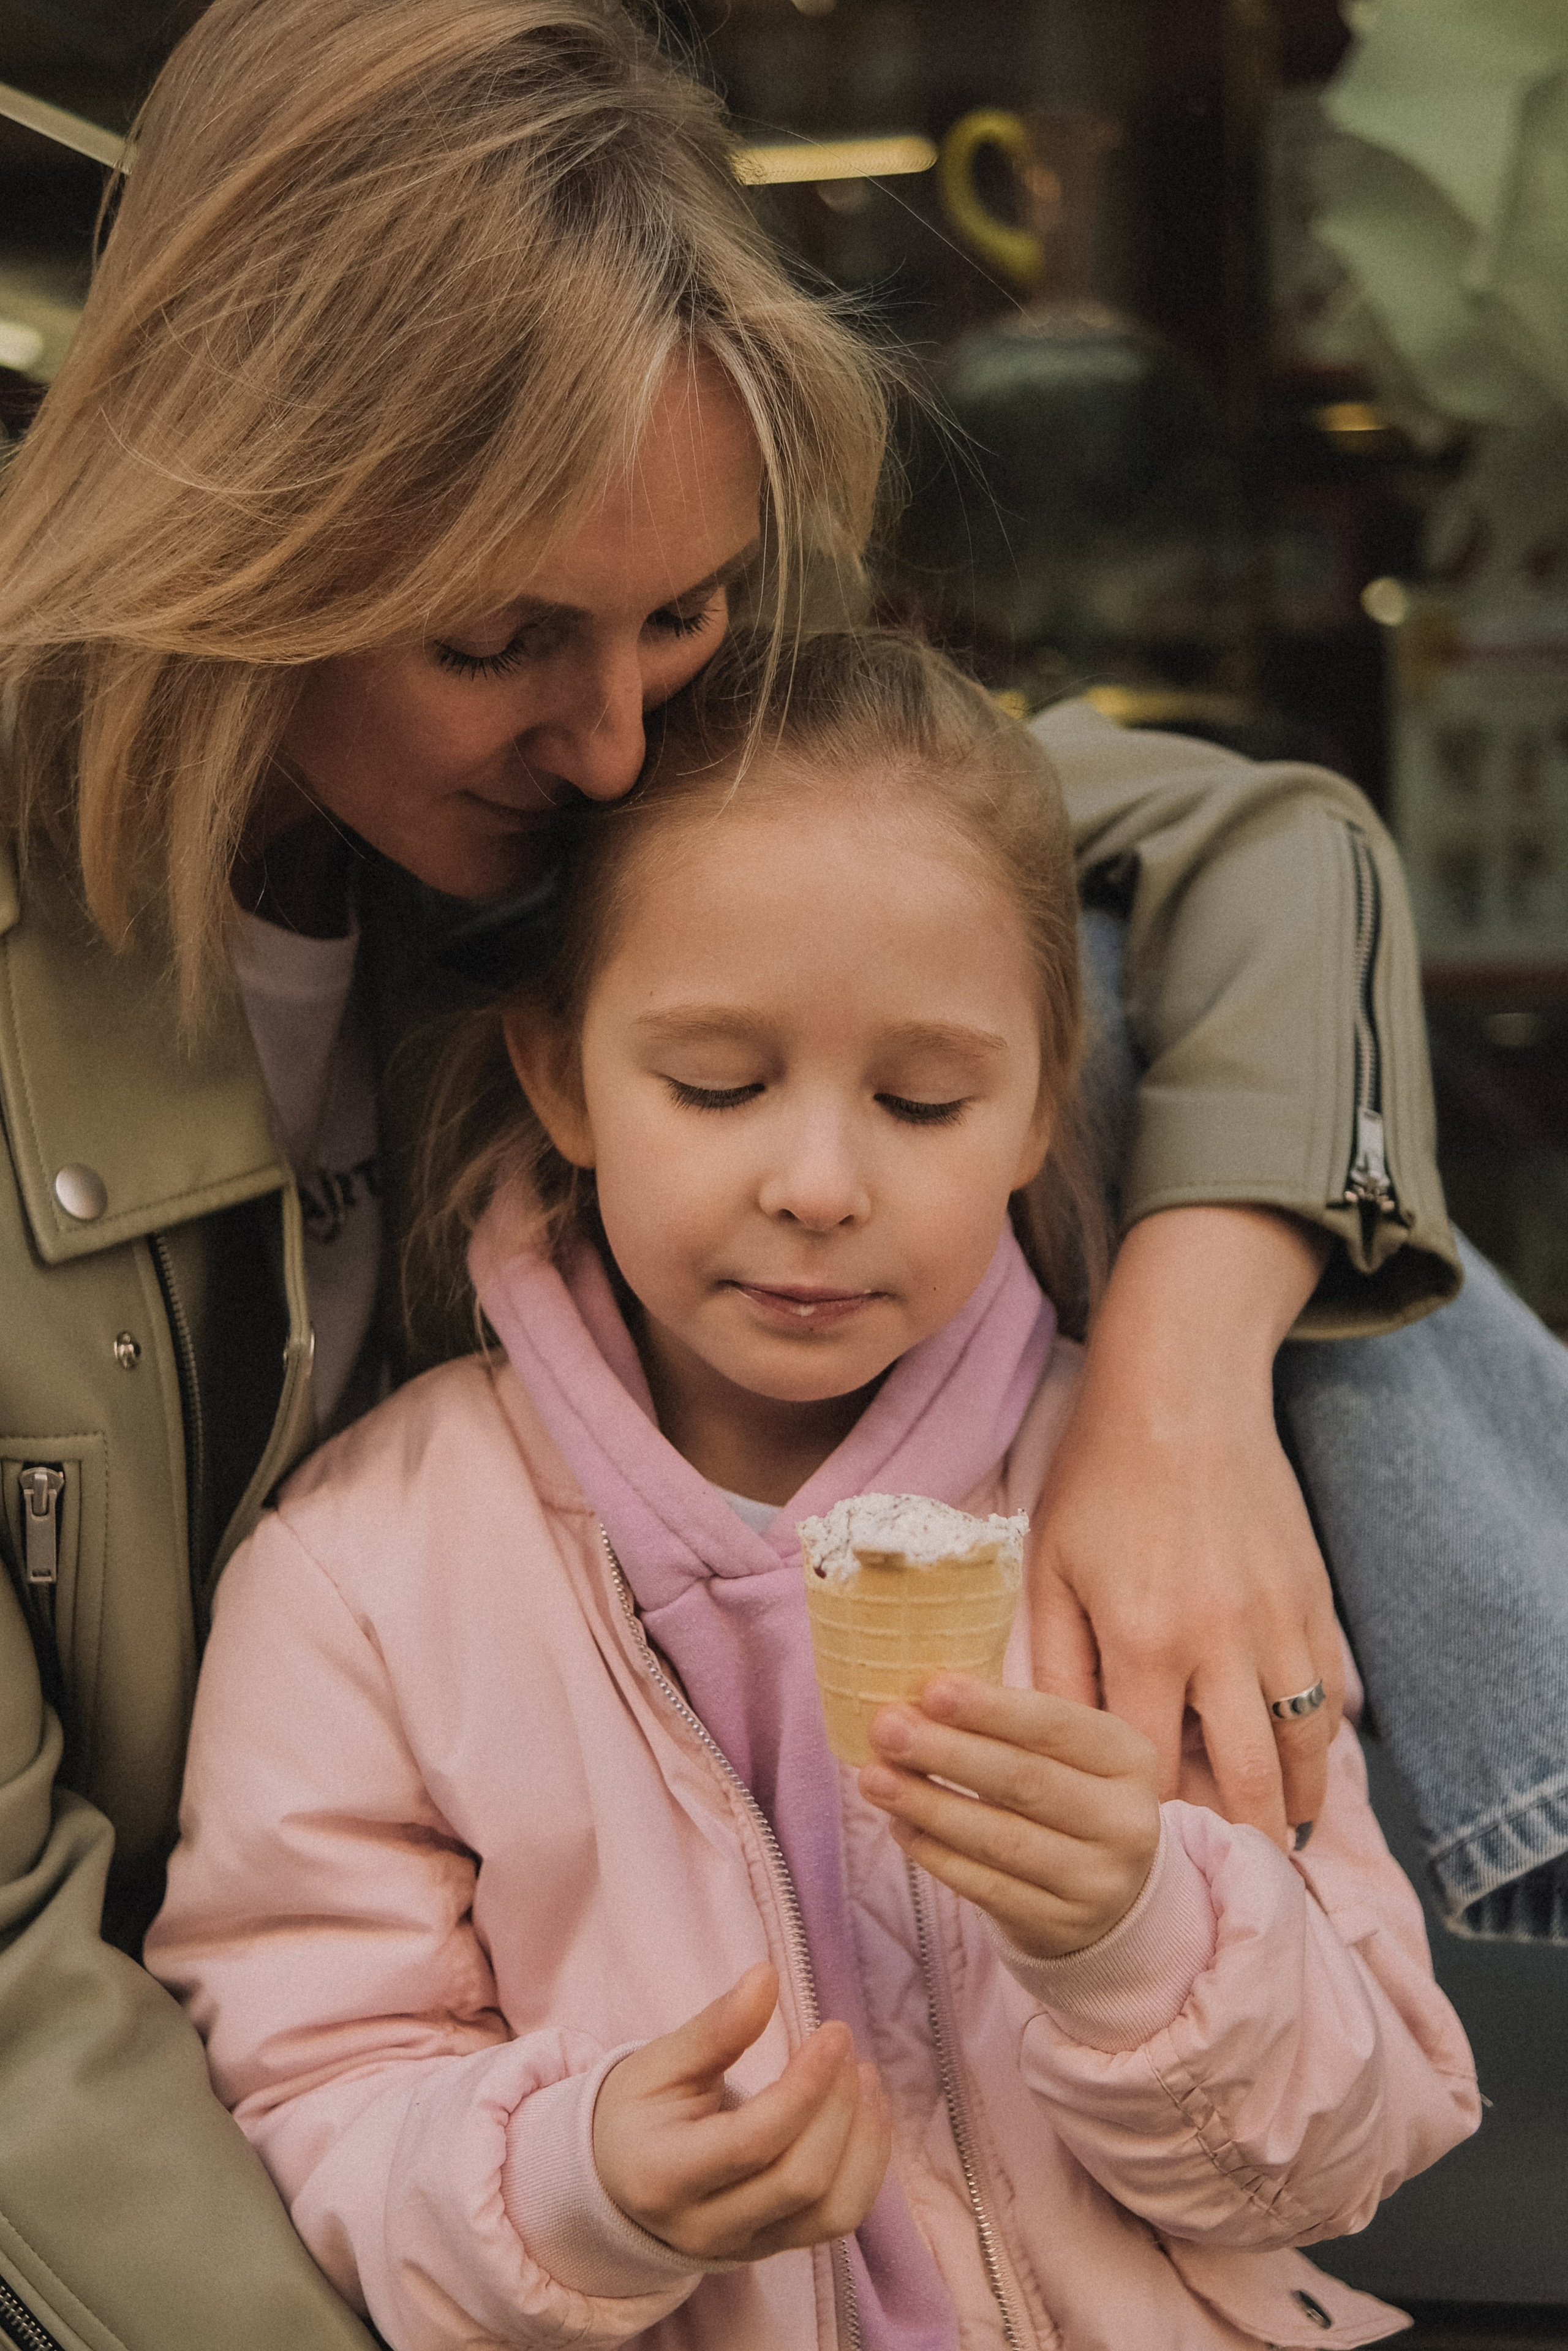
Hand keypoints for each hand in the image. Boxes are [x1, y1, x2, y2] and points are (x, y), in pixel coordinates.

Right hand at [592, 1963, 889, 2263]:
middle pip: (800, 2180)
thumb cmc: (638, 2111)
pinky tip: (865, 2113)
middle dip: (838, 2107)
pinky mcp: (774, 2250)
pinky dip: (866, 2166)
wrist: (618, 2179)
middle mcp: (705, 2228)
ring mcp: (744, 2249)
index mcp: (664, 2176)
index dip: (805, 2086)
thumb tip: (766, 1977)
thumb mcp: (659, 2063)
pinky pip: (838, 2220)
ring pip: (832, 2212)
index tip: (832, 2032)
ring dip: (864, 2140)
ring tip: (863, 2077)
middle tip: (843, 2045)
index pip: (753, 2142)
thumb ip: (715, 2028)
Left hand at [859, 1675, 1160, 1960]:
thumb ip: (1007, 1721)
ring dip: (928, 1805)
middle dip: (947, 1752)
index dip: (991, 1708)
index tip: (930, 1689)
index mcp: (1129, 1758)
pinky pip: (985, 1887)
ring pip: (1000, 1840)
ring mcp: (1097, 1881)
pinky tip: (900, 1826)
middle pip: (1025, 1781)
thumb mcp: (1064, 1751)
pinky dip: (936, 1854)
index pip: (1055, 1725)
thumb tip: (917, 1695)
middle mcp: (1126, 1821)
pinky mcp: (1060, 1925)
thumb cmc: (1067, 1793)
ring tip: (874, 1778)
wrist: (1109, 1893)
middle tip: (885, 1728)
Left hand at [1033, 1207, 1342, 1849]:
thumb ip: (1053, 1663)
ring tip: (1269, 1837)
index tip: (1135, 1855)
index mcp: (1144, 1638)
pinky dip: (1320, 1742)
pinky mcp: (1313, 1596)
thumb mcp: (1049, 1566)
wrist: (1182, 1391)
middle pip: (1246, 1781)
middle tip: (1222, 1878)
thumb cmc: (1098, 1476)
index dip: (1145, 1823)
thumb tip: (1043, 1749)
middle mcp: (1221, 1641)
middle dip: (1235, 1841)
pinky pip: (1329, 1693)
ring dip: (1290, 1804)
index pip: (1151, 1771)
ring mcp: (1278, 1620)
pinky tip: (1299, 1764)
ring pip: (1302, 1747)